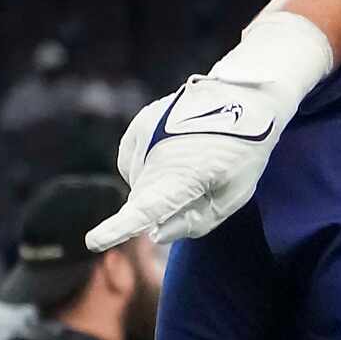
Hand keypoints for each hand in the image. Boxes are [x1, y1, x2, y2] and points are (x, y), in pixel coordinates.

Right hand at [87, 81, 279, 247]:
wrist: (246, 98)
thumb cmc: (244, 152)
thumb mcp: (231, 196)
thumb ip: (194, 222)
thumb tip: (155, 234)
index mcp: (184, 173)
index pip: (146, 208)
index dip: (119, 228)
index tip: (94, 241)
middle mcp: (157, 151)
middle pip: (143, 199)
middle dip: (161, 207)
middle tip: (201, 187)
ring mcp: (145, 132)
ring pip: (136, 181)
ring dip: (155, 186)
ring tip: (192, 165)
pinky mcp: (140, 122)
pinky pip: (131, 162)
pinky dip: (146, 168)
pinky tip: (172, 157)